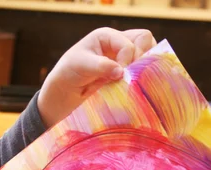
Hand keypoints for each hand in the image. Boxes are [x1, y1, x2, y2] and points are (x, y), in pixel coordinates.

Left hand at [37, 28, 156, 127]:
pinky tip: (133, 85)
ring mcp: (122, 58)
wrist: (64, 92)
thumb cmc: (68, 73)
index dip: (128, 58)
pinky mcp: (124, 72)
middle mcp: (117, 43)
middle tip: (132, 75)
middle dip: (141, 58)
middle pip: (144, 41)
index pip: (130, 42)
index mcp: (107, 36)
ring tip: (134, 79)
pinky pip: (141, 70)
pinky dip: (140, 76)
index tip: (119, 74)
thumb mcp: (82, 66)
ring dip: (143, 67)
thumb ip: (102, 66)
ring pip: (146, 54)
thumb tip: (122, 72)